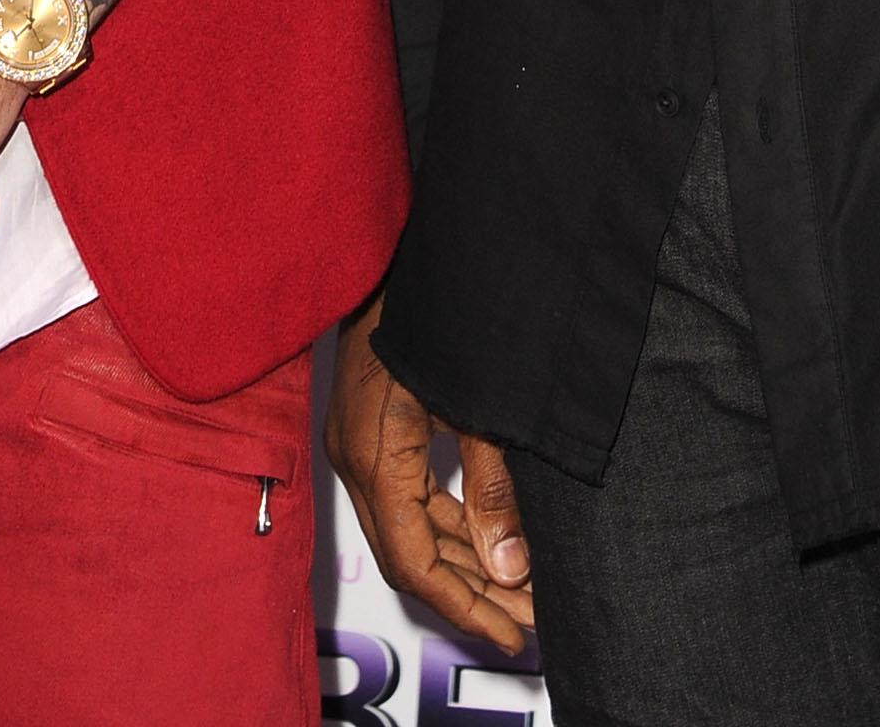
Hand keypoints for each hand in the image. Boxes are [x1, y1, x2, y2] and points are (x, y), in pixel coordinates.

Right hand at [326, 292, 534, 654]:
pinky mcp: (366, 426)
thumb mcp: (476, 404)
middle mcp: (353, 457)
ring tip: (516, 588)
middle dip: (468, 592)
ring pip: (404, 526)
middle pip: (407, 553)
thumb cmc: (440, 313)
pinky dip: (444, 521)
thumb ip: (491, 488)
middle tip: (525, 619)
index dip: (463, 607)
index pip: (413, 561)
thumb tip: (509, 568)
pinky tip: (485, 538)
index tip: (510, 632)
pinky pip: (402, 494)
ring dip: (459, 559)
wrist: (397, 246)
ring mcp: (355, 441)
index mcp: (374, 456)